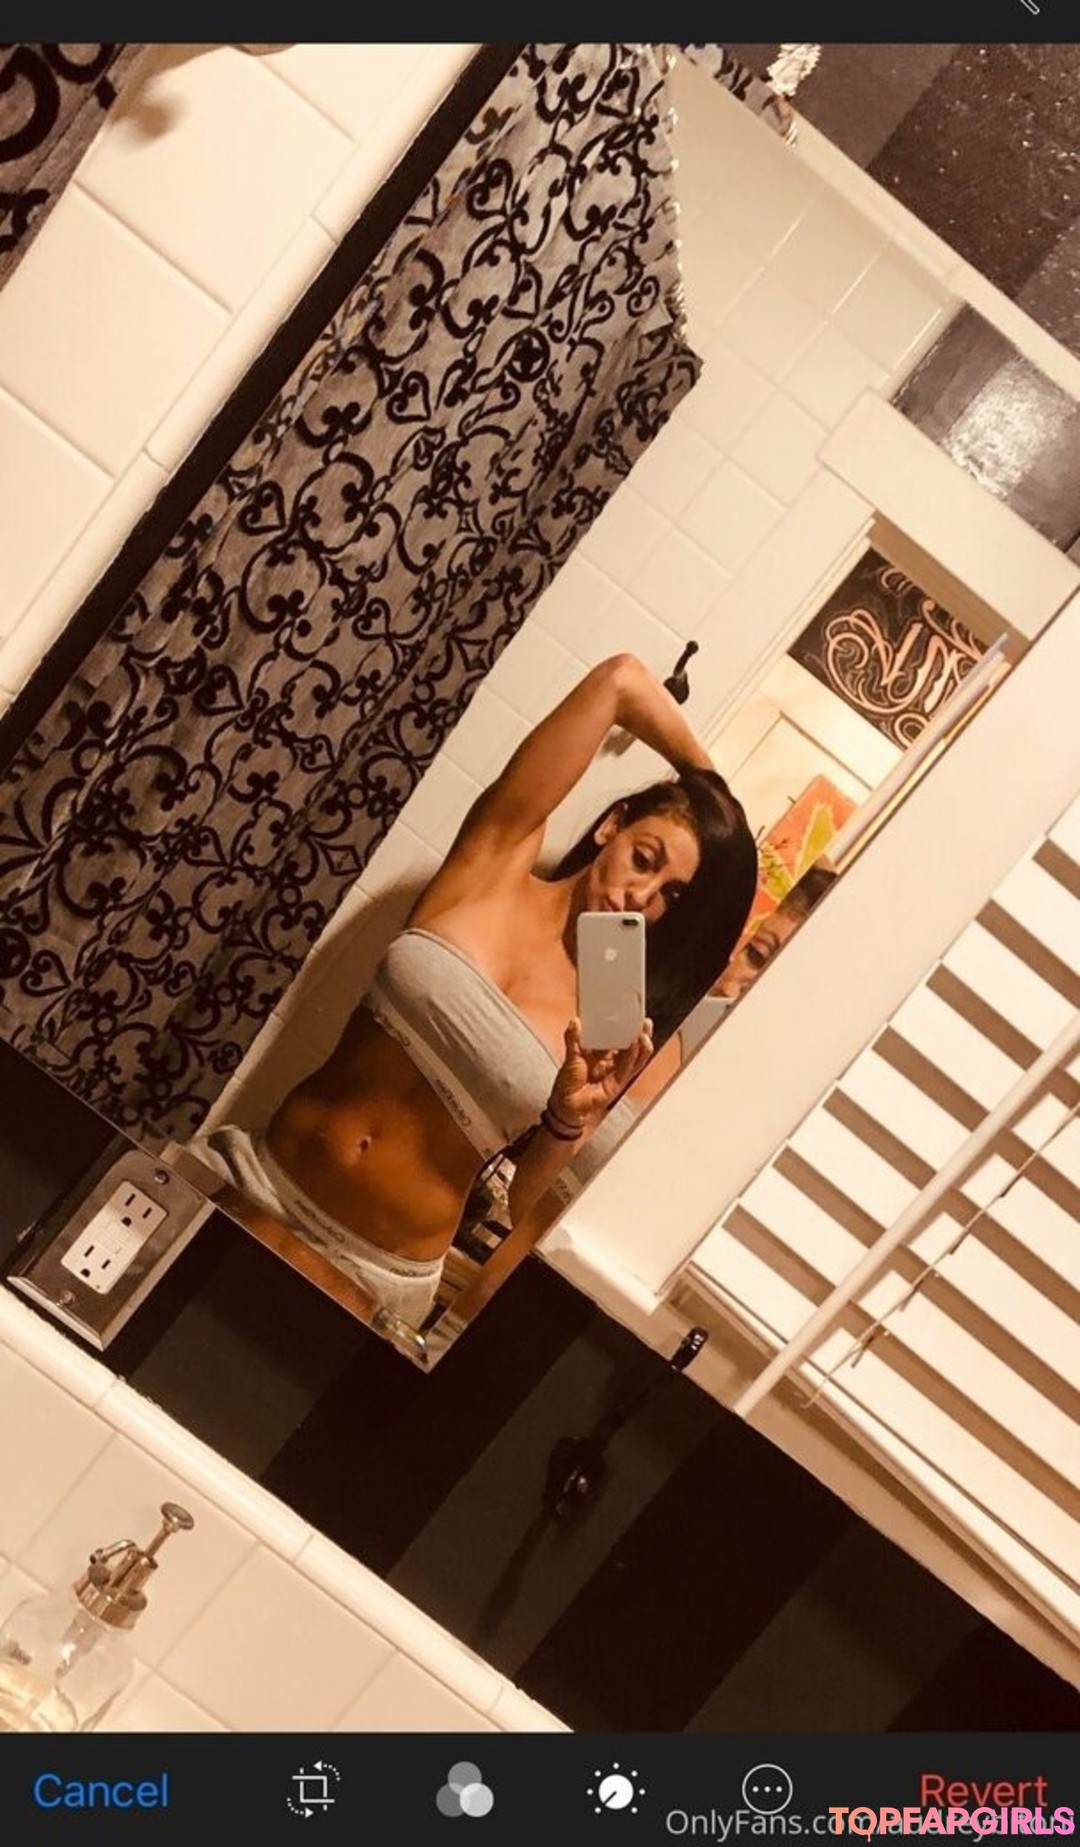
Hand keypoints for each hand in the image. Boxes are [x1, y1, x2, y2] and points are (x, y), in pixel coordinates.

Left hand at [546, 1015, 654, 1132]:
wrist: (565, 1104)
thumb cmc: (568, 1081)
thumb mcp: (571, 1056)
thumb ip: (574, 1039)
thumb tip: (575, 1021)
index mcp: (602, 1052)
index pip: (617, 1036)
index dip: (625, 1026)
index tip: (631, 1013)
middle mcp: (612, 1061)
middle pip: (631, 1045)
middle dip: (639, 1034)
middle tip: (644, 1021)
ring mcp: (616, 1072)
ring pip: (635, 1057)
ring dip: (641, 1045)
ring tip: (644, 1032)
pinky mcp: (618, 1083)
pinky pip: (628, 1069)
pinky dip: (633, 1057)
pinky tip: (637, 1046)